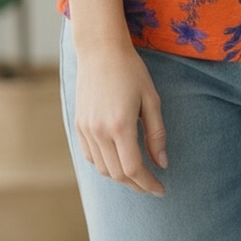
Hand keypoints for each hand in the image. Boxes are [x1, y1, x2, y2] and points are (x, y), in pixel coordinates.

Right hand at [74, 42, 167, 195]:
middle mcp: (99, 131)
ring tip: (137, 174)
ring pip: (102, 169)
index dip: (148, 184)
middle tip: (152, 185)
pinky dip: (104, 165)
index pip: (133, 169)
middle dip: (136, 184)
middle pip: (117, 174)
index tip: (161, 189)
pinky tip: (117, 160)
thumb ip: (157, 134)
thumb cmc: (131, 71)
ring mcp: (86, 129)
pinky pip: (90, 156)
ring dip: (120, 177)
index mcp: (120, 125)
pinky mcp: (78, 125)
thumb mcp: (151, 99)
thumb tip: (162, 163)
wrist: (101, 50)